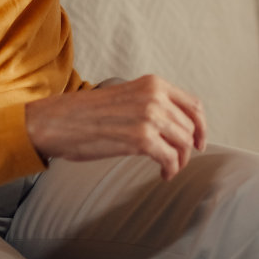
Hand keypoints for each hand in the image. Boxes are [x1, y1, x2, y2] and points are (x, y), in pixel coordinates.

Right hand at [24, 75, 207, 179]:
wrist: (57, 121)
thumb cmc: (86, 113)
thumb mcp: (126, 96)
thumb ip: (152, 105)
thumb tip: (177, 127)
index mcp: (154, 84)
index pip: (194, 105)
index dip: (201, 127)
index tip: (199, 142)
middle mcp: (155, 97)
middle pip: (189, 128)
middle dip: (187, 148)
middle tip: (178, 161)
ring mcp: (150, 116)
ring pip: (183, 144)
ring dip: (180, 161)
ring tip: (169, 169)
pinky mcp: (141, 138)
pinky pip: (171, 158)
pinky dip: (171, 169)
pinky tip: (163, 174)